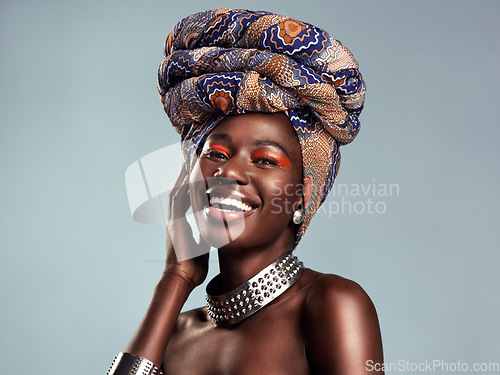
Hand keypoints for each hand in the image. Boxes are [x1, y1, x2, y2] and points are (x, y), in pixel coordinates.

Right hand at [164, 162, 209, 288]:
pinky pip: (178, 199)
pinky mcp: (174, 222)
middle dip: (183, 173)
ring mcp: (173, 220)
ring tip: (188, 159)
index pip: (184, 197)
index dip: (188, 182)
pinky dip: (182, 185)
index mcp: (180, 223)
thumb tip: (215, 228)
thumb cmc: (193, 266)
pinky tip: (188, 174)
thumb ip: (206, 234)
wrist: (182, 277)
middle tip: (189, 156)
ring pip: (177, 190)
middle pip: (178, 189)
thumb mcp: (202, 245)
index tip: (194, 169)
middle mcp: (174, 219)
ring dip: (182, 175)